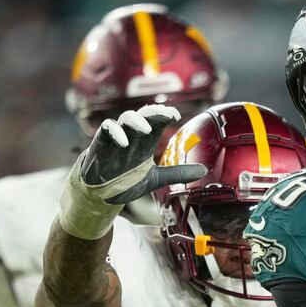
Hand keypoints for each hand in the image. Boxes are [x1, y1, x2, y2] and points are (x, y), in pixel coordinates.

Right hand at [59, 105, 207, 239]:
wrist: (102, 194)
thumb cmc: (127, 181)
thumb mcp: (156, 179)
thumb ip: (178, 173)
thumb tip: (204, 170)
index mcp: (145, 142)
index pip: (156, 122)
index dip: (164, 114)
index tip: (175, 115)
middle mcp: (132, 137)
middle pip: (143, 115)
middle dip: (154, 112)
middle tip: (165, 114)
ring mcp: (116, 138)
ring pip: (125, 118)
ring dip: (136, 120)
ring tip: (145, 129)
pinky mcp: (101, 143)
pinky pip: (107, 128)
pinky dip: (115, 131)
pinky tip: (124, 142)